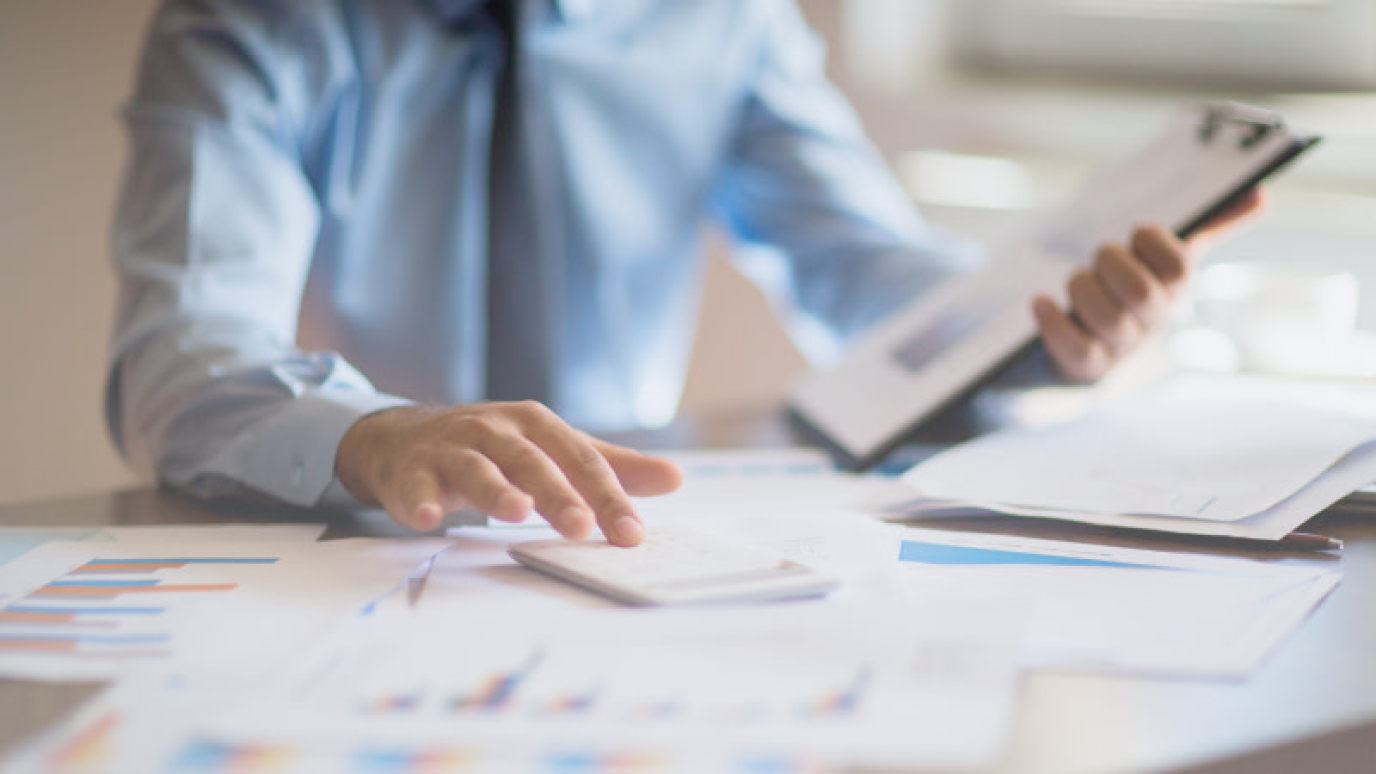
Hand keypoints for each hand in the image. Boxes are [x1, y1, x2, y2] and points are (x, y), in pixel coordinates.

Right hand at [334, 402, 683, 545]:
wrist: (406, 437)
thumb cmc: (493, 447)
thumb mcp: (552, 449)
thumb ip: (610, 466)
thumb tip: (675, 478)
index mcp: (537, 424)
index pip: (580, 460)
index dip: (607, 496)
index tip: (631, 534)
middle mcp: (495, 429)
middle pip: (532, 461)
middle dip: (557, 494)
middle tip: (581, 528)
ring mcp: (451, 447)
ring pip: (477, 468)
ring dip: (496, 490)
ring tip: (516, 514)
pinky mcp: (412, 470)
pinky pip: (415, 486)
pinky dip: (421, 501)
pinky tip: (428, 520)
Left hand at [1033, 187, 1267, 380]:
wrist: (1088, 348)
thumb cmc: (1127, 289)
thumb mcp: (1163, 257)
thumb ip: (1208, 226)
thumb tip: (1260, 194)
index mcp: (1172, 286)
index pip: (1179, 267)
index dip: (1155, 242)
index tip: (1136, 230)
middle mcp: (1152, 319)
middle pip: (1143, 295)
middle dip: (1113, 265)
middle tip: (1099, 255)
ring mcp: (1121, 345)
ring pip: (1109, 322)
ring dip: (1083, 291)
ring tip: (1075, 279)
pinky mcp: (1087, 366)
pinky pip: (1076, 350)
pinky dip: (1055, 324)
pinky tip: (1040, 302)